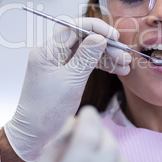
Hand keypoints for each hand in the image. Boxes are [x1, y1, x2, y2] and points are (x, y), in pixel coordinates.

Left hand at [4, 17, 130, 161]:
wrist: (36, 133)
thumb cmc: (46, 110)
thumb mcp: (70, 81)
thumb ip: (86, 57)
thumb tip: (100, 37)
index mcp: (47, 51)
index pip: (73, 28)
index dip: (95, 28)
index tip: (113, 36)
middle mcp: (53, 53)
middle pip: (83, 39)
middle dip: (106, 45)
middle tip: (123, 55)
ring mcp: (61, 63)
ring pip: (88, 51)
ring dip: (108, 56)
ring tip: (125, 64)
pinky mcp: (68, 73)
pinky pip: (88, 63)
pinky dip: (103, 65)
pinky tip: (118, 70)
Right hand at [34, 106, 128, 161]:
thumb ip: (56, 144)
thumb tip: (73, 121)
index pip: (88, 136)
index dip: (89, 118)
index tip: (86, 112)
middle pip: (109, 146)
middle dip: (100, 131)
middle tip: (88, 130)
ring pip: (121, 158)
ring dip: (109, 147)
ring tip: (94, 148)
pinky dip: (116, 160)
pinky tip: (101, 161)